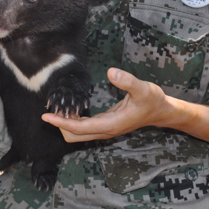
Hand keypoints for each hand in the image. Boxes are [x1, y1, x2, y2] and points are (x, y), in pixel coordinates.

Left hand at [41, 68, 178, 141]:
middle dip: (61, 125)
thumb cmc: (153, 100)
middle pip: (75, 136)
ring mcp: (106, 129)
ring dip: (67, 123)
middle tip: (51, 109)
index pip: (80, 128)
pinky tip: (73, 108)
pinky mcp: (106, 125)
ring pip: (79, 134)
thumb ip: (127, 81)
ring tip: (59, 107)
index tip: (46, 116)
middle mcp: (106, 130)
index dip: (62, 122)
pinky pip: (85, 128)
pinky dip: (75, 121)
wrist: (161, 111)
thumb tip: (111, 72)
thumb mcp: (143, 88)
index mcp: (112, 125)